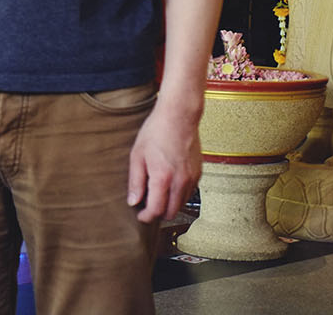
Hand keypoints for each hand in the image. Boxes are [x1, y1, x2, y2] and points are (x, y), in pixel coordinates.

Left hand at [126, 102, 200, 223]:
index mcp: (163, 177)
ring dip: (169, 205)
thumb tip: (134, 201)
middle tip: (147, 205)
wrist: (179, 116)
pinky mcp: (198, 173)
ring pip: (181, 205)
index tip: (140, 215)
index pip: (156, 210)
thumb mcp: (137, 155)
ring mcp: (192, 178)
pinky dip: (179, 194)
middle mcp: (180, 181)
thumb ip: (136, 181)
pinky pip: (189, 193)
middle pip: (171, 212)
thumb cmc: (156, 132)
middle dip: (158, 213)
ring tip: (157, 192)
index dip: (146, 217)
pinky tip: (169, 183)